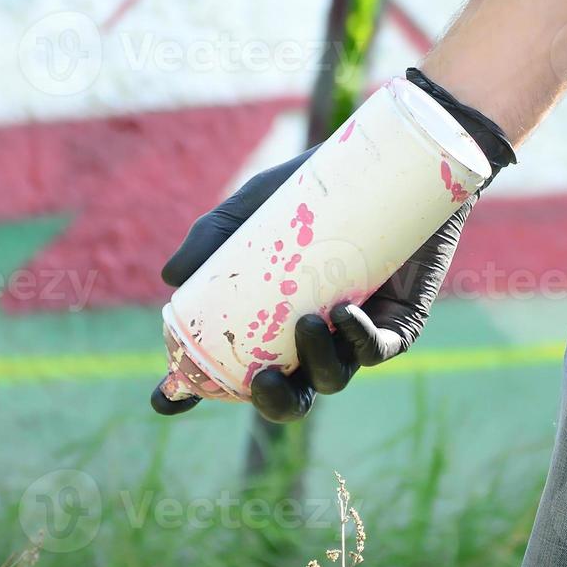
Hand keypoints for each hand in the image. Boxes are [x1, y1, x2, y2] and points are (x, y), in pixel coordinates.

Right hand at [150, 68, 514, 421]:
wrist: (391, 164)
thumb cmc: (320, 187)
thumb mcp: (258, 204)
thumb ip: (214, 235)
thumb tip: (171, 278)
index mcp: (272, 323)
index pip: (231, 370)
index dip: (195, 391)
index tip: (166, 399)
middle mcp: (311, 338)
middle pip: (289, 395)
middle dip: (273, 401)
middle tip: (262, 381)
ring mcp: (356, 334)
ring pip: (333, 376)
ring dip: (317, 364)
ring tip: (308, 323)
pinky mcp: (399, 323)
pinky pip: (379, 350)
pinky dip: (360, 341)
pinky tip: (345, 316)